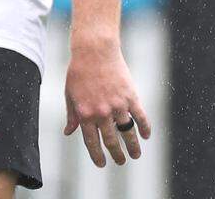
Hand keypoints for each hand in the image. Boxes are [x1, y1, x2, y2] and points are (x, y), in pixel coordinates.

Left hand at [64, 38, 151, 165]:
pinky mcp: (131, 97)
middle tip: (121, 162)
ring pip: (128, 133)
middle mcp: (102, 113)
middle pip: (111, 141)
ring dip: (133, 147)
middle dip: (117, 155)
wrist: (94, 51)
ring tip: (135, 155)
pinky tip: (145, 136)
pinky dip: (145, 129)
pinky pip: (141, 118)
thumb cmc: (79, 72)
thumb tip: (69, 132)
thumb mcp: (70, 94)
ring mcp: (118, 106)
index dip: (97, 155)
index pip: (92, 141)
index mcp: (85, 113)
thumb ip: (71, 115)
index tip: (101, 164)